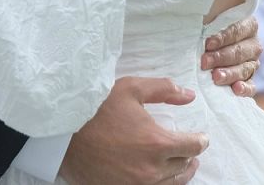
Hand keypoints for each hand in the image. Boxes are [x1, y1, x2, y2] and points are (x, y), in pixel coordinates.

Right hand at [61, 76, 204, 184]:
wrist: (62, 134)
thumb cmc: (97, 108)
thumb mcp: (132, 89)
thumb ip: (164, 90)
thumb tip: (189, 96)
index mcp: (157, 143)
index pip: (193, 147)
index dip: (200, 141)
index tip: (201, 138)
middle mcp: (150, 170)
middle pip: (183, 167)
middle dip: (189, 157)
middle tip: (192, 151)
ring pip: (169, 184)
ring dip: (178, 174)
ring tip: (181, 167)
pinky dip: (158, 184)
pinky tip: (156, 176)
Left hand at [200, 16, 260, 96]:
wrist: (210, 51)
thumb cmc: (209, 33)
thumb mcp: (211, 22)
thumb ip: (211, 20)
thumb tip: (202, 18)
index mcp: (249, 26)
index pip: (238, 31)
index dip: (223, 38)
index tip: (208, 44)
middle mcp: (254, 45)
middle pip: (240, 51)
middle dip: (221, 57)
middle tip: (205, 62)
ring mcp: (253, 64)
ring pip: (244, 69)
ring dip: (229, 73)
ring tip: (215, 77)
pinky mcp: (250, 81)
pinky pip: (251, 86)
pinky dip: (245, 89)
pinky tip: (236, 89)